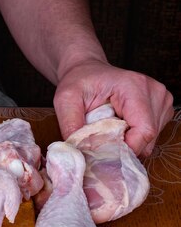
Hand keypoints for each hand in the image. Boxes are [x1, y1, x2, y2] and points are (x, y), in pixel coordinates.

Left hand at [53, 59, 173, 156]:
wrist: (88, 71)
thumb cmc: (78, 82)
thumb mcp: (66, 100)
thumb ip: (70, 124)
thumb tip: (76, 150)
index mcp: (134, 86)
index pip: (143, 129)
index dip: (125, 149)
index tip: (103, 155)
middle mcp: (154, 92)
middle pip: (148, 137)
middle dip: (123, 148)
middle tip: (100, 144)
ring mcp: (161, 100)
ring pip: (150, 140)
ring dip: (128, 143)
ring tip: (108, 132)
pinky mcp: (161, 109)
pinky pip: (150, 136)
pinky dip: (133, 139)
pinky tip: (118, 129)